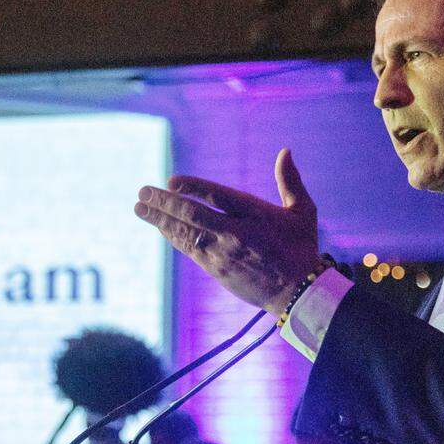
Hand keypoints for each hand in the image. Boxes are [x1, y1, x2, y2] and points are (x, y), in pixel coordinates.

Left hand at [134, 148, 319, 314]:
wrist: (299, 292)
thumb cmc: (301, 248)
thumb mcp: (303, 212)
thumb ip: (290, 181)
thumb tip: (285, 151)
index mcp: (256, 216)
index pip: (218, 197)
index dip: (193, 188)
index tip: (172, 181)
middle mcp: (236, 234)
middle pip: (193, 216)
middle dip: (164, 204)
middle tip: (142, 193)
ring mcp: (223, 254)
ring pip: (185, 234)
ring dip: (161, 220)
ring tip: (140, 207)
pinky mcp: (217, 270)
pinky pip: (189, 249)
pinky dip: (173, 236)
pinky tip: (160, 227)